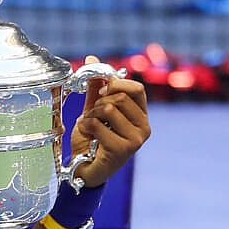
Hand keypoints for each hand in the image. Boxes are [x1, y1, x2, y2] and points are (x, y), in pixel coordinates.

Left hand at [69, 55, 150, 187]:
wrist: (84, 169)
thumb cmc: (92, 140)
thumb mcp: (93, 109)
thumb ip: (95, 87)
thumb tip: (92, 59)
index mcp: (141, 115)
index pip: (136, 88)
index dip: (115, 84)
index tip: (101, 92)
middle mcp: (144, 127)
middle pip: (119, 97)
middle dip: (98, 103)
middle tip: (92, 117)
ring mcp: (136, 140)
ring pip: (108, 108)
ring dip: (90, 116)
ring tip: (89, 128)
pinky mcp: (123, 150)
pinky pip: (98, 124)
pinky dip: (86, 128)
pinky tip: (88, 138)